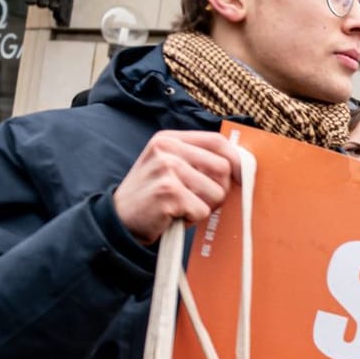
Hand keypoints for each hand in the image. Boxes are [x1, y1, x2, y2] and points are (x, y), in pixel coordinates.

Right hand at [110, 131, 241, 244]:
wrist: (118, 219)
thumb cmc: (153, 196)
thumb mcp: (169, 167)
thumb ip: (197, 161)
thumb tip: (240, 168)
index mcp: (169, 139)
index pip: (216, 141)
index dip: (236, 160)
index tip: (240, 178)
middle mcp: (167, 149)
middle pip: (222, 168)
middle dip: (219, 191)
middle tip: (198, 200)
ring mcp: (166, 169)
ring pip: (216, 192)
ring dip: (204, 207)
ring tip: (181, 207)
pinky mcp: (168, 192)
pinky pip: (202, 210)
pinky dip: (192, 219)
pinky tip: (173, 215)